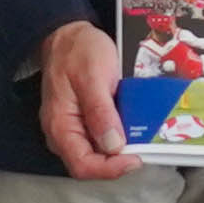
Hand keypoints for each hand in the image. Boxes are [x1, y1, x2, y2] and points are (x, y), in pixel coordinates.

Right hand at [34, 22, 140, 180]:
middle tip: (143, 146)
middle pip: (90, 164)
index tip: (136, 157)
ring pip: (96, 155)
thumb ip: (101, 112)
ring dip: (119, 151)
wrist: (68, 33)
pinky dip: (116, 138)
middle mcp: (62, 133)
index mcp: (60, 125)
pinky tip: (131, 127)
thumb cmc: (78, 50)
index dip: (111, 169)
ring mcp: (71, 128)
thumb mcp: (93, 76)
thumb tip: (113, 145)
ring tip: (140, 137)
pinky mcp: (81, 122)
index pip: (83, 166)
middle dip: (117, 161)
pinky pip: (98, 139)